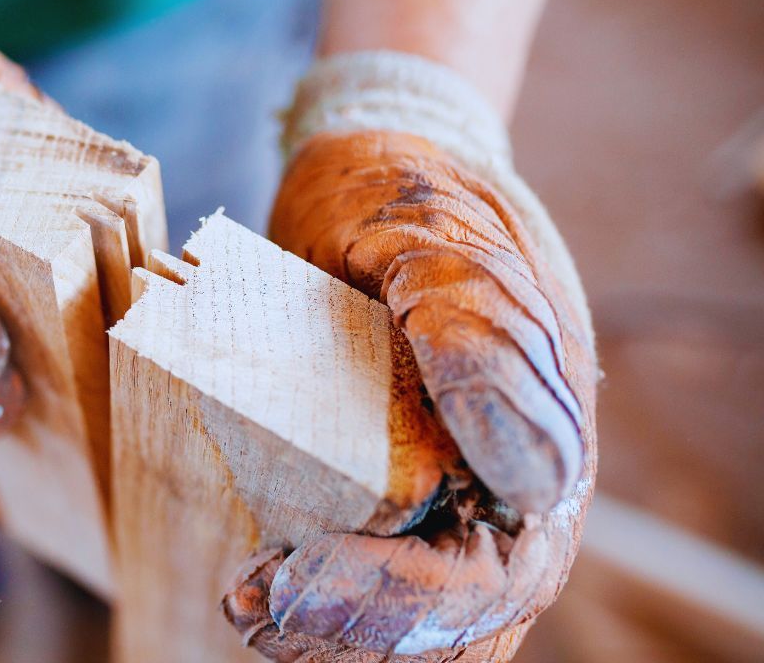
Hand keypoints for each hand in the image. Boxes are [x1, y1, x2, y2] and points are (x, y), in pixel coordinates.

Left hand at [222, 53, 596, 659]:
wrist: (368, 171)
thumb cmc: (403, 194)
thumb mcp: (433, 233)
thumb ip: (479, 328)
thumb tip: (527, 480)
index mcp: (542, 432)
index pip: (496, 566)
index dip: (400, 598)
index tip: (292, 576)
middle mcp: (505, 478)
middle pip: (457, 610)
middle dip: (354, 626)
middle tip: (251, 604)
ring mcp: (449, 483)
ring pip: (418, 609)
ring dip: (335, 628)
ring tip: (246, 604)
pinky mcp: (390, 476)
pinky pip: (375, 562)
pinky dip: (324, 594)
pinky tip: (255, 582)